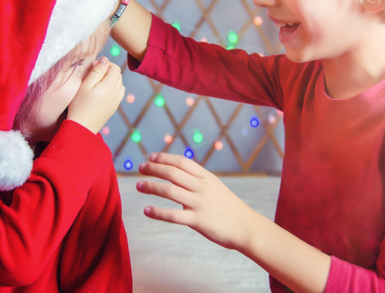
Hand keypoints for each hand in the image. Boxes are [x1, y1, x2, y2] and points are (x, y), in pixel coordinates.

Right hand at [67, 57, 124, 133]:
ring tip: (98, 83)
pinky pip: (119, 93)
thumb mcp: (85, 85)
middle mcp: (116, 93)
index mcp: (110, 86)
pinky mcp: (114, 107)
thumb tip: (105, 60)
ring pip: (120, 84)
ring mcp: (116, 101)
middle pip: (118, 75)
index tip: (95, 68)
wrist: (82, 126)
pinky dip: (113, 89)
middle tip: (95, 75)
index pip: (115, 68)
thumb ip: (97, 71)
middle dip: (109, 71)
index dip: (106, 64)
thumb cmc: (80, 105)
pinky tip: (103, 92)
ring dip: (112, 80)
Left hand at [136, 152, 259, 250]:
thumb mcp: (216, 187)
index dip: (165, 158)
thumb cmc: (229, 208)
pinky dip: (158, 212)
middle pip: (173, 173)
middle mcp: (202, 187)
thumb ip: (198, 181)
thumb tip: (177, 175)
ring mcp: (200, 203)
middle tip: (140, 168)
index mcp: (207, 177)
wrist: (246, 227)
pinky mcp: (198, 221)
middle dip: (154, 169)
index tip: (151, 157)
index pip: (182, 162)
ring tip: (139, 186)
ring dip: (151, 187)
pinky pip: (174, 215)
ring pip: (170, 191)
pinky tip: (146, 210)